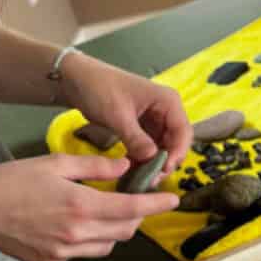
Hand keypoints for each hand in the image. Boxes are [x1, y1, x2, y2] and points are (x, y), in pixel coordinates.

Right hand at [0, 156, 177, 260]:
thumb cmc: (11, 180)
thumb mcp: (55, 163)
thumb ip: (95, 167)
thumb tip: (125, 166)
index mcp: (80, 206)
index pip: (132, 208)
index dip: (157, 204)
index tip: (173, 200)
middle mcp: (77, 235)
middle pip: (125, 230)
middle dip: (135, 215)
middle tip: (133, 197)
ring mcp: (64, 255)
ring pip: (107, 245)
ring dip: (113, 229)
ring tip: (100, 209)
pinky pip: (83, 254)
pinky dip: (87, 240)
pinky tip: (69, 224)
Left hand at [59, 53, 191, 174]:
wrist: (77, 80)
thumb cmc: (99, 89)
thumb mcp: (118, 115)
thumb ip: (136, 138)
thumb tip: (152, 159)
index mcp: (167, 101)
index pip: (183, 132)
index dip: (177, 153)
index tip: (163, 170)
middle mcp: (166, 110)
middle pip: (175, 143)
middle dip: (164, 162)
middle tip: (149, 180)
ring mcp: (154, 119)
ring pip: (162, 148)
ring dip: (152, 164)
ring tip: (138, 179)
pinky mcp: (141, 127)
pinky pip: (148, 148)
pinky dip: (142, 160)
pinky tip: (131, 171)